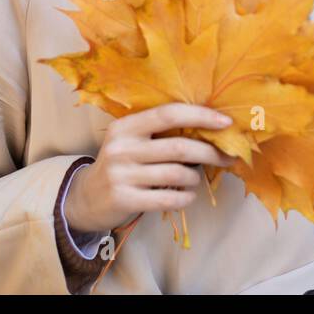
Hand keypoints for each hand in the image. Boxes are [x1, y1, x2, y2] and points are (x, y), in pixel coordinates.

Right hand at [64, 102, 237, 233]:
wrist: (86, 197)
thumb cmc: (122, 165)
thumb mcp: (131, 141)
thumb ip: (160, 133)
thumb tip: (210, 128)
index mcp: (126, 126)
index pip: (168, 114)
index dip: (200, 116)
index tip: (226, 123)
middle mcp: (122, 148)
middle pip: (178, 147)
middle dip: (210, 152)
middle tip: (228, 157)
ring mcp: (121, 175)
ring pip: (177, 174)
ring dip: (195, 178)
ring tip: (195, 178)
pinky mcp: (124, 199)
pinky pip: (168, 199)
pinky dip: (185, 198)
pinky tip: (186, 195)